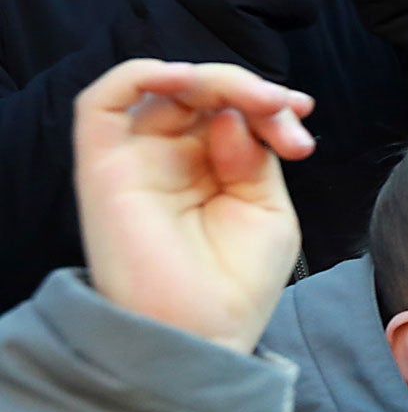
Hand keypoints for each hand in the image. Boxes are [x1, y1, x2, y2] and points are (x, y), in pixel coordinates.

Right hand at [74, 60, 313, 353]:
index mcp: (210, 167)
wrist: (202, 336)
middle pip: (201, 92)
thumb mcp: (267, 209)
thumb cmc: (236, 283)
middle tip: (288, 116)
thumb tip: (229, 115)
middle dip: (253, 91)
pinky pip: (100, 102)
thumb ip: (253, 155)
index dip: (269, 102)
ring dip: (217, 78)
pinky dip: (140, 74)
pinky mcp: (102, 169)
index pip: (233, 109)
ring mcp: (136, 162)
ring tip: (261, 101)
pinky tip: (186, 79)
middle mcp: (169, 159)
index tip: (303, 115)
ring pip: (163, 86)